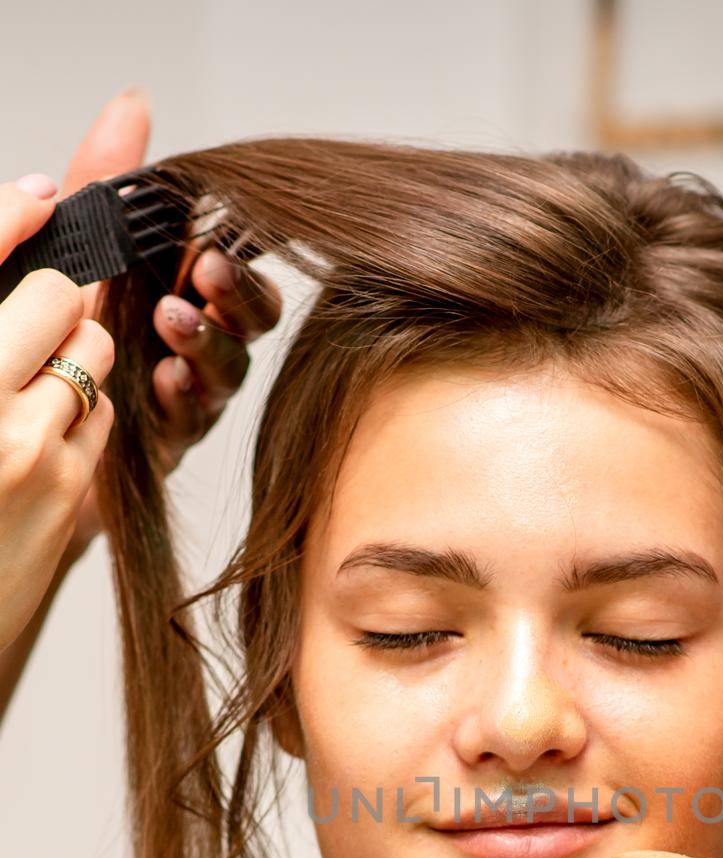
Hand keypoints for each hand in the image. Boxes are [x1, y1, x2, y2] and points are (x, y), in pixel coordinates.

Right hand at [0, 180, 115, 651]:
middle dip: (57, 302)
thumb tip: (41, 208)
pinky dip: (84, 414)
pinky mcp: (64, 491)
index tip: (42, 198)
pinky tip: (43, 442)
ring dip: (74, 358)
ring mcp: (18, 443)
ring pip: (91, 353)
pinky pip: (102, 415)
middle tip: (31, 330)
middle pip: (55, 296)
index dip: (14, 214)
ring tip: (28, 394)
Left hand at [57, 87, 282, 560]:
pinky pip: (192, 424)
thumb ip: (107, 180)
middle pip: (253, 324)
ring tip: (169, 323)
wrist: (23, 414)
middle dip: (235, 299)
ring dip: (207, 344)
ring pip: (230, 374)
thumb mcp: (79, 248)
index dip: (238, 266)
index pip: (239, 277)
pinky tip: (163, 381)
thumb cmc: (57, 336)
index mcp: (186, 294)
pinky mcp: (166, 443)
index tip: (207, 251)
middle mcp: (198, 346)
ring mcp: (188, 396)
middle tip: (202, 278)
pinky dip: (182, 400)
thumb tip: (134, 102)